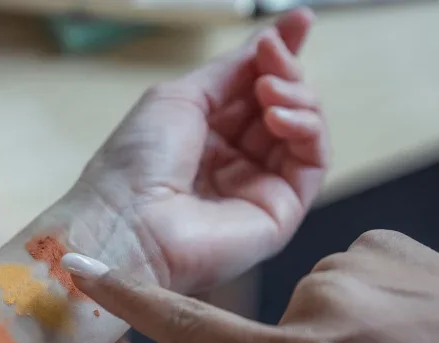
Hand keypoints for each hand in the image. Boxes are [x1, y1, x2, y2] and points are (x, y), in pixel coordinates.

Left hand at [76, 8, 326, 293]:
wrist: (125, 226)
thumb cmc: (134, 165)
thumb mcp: (179, 98)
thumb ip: (230, 71)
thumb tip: (269, 38)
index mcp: (203, 137)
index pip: (254, 90)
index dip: (278, 56)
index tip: (299, 21)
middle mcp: (233, 162)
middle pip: (283, 104)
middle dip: (285, 70)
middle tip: (272, 56)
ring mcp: (257, 188)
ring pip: (304, 130)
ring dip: (296, 97)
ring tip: (269, 90)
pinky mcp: (280, 214)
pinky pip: (313, 162)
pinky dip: (307, 129)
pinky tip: (280, 115)